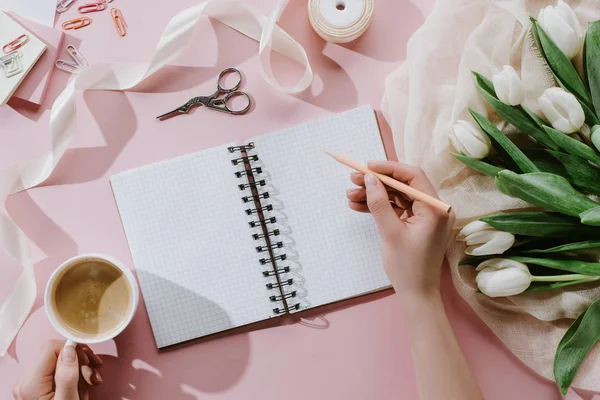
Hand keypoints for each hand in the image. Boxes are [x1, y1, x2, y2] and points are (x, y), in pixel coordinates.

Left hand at [13, 340, 102, 399]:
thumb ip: (67, 375)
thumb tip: (69, 350)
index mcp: (31, 384)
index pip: (50, 348)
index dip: (72, 349)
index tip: (88, 359)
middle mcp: (27, 382)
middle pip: (55, 354)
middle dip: (79, 360)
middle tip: (94, 372)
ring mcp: (32, 385)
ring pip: (59, 362)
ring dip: (80, 368)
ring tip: (92, 382)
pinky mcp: (39, 389)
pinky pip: (58, 374)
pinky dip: (74, 376)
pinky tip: (84, 386)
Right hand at [346, 161, 454, 297]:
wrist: (416, 294)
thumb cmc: (407, 267)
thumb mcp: (390, 232)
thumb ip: (379, 203)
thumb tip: (369, 178)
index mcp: (435, 208)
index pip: (413, 176)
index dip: (389, 169)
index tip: (367, 167)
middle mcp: (434, 208)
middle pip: (403, 185)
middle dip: (377, 182)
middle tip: (353, 180)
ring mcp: (426, 216)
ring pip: (397, 196)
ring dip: (374, 195)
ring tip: (350, 196)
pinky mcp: (417, 224)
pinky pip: (397, 209)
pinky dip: (379, 207)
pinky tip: (358, 206)